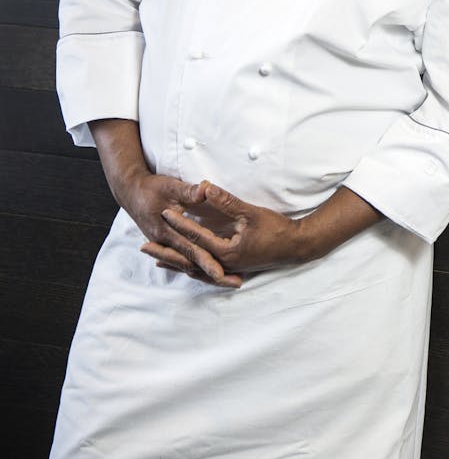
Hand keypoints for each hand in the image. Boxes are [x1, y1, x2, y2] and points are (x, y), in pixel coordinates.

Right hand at [114, 170, 237, 285]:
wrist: (130, 192)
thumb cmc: (152, 188)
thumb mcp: (171, 187)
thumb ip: (189, 191)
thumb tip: (206, 189)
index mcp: (165, 231)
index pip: (190, 250)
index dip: (206, 261)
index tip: (222, 273)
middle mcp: (164, 243)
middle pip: (190, 264)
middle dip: (212, 275)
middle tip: (236, 283)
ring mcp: (164, 245)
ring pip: (186, 265)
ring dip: (206, 274)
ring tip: (228, 281)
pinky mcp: (166, 244)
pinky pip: (182, 260)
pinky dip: (196, 267)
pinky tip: (210, 273)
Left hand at [150, 182, 307, 286]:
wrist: (296, 246)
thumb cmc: (276, 229)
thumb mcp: (251, 212)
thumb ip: (227, 201)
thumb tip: (206, 188)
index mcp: (227, 251)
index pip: (197, 236)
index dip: (180, 222)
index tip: (164, 211)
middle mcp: (223, 263)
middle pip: (188, 259)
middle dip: (166, 251)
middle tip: (143, 246)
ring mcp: (227, 268)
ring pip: (194, 268)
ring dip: (175, 262)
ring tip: (155, 258)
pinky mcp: (232, 268)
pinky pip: (204, 271)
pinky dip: (190, 267)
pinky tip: (183, 265)